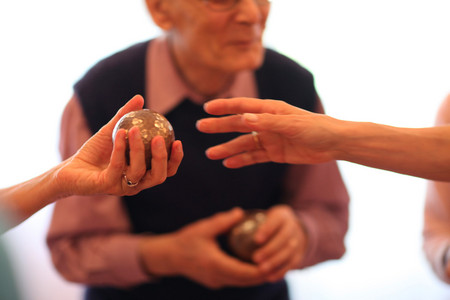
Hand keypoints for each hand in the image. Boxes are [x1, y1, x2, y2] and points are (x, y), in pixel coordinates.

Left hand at [56, 95, 183, 195]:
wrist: (69, 169)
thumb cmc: (94, 152)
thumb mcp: (112, 131)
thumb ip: (126, 116)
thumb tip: (140, 98)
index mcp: (143, 173)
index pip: (166, 170)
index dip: (175, 159)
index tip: (178, 140)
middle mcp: (136, 183)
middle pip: (159, 176)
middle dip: (163, 158)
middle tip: (161, 139)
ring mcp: (122, 187)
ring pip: (139, 171)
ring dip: (138, 149)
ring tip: (134, 130)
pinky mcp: (106, 186)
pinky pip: (117, 166)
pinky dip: (120, 149)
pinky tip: (120, 133)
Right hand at [139, 208, 266, 288]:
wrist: (169, 257)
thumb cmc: (185, 240)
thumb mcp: (203, 228)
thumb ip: (223, 221)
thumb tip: (241, 212)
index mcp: (214, 264)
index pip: (243, 272)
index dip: (260, 270)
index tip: (274, 261)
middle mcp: (217, 276)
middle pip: (246, 281)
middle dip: (264, 274)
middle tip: (280, 263)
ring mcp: (216, 282)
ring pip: (242, 283)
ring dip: (256, 276)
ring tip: (273, 265)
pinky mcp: (215, 282)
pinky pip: (236, 281)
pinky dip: (247, 275)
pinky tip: (256, 265)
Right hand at [196, 97, 342, 167]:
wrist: (333, 144)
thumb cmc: (316, 128)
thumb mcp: (292, 124)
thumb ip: (267, 122)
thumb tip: (243, 118)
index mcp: (270, 110)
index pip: (243, 106)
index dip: (224, 107)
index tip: (207, 108)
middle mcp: (266, 123)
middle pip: (238, 125)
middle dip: (220, 126)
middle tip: (200, 127)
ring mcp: (269, 139)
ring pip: (243, 143)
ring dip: (228, 148)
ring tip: (211, 154)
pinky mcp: (274, 153)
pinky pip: (254, 157)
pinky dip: (241, 160)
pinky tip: (229, 163)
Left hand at [252, 205, 307, 281]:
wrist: (291, 231)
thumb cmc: (267, 223)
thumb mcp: (261, 215)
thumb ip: (247, 218)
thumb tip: (235, 214)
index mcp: (282, 215)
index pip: (277, 220)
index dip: (268, 230)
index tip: (256, 240)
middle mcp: (292, 226)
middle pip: (285, 237)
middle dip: (271, 249)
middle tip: (255, 258)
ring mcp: (298, 241)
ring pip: (290, 252)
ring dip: (276, 262)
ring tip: (261, 270)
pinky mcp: (299, 255)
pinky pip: (293, 264)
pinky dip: (281, 271)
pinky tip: (269, 278)